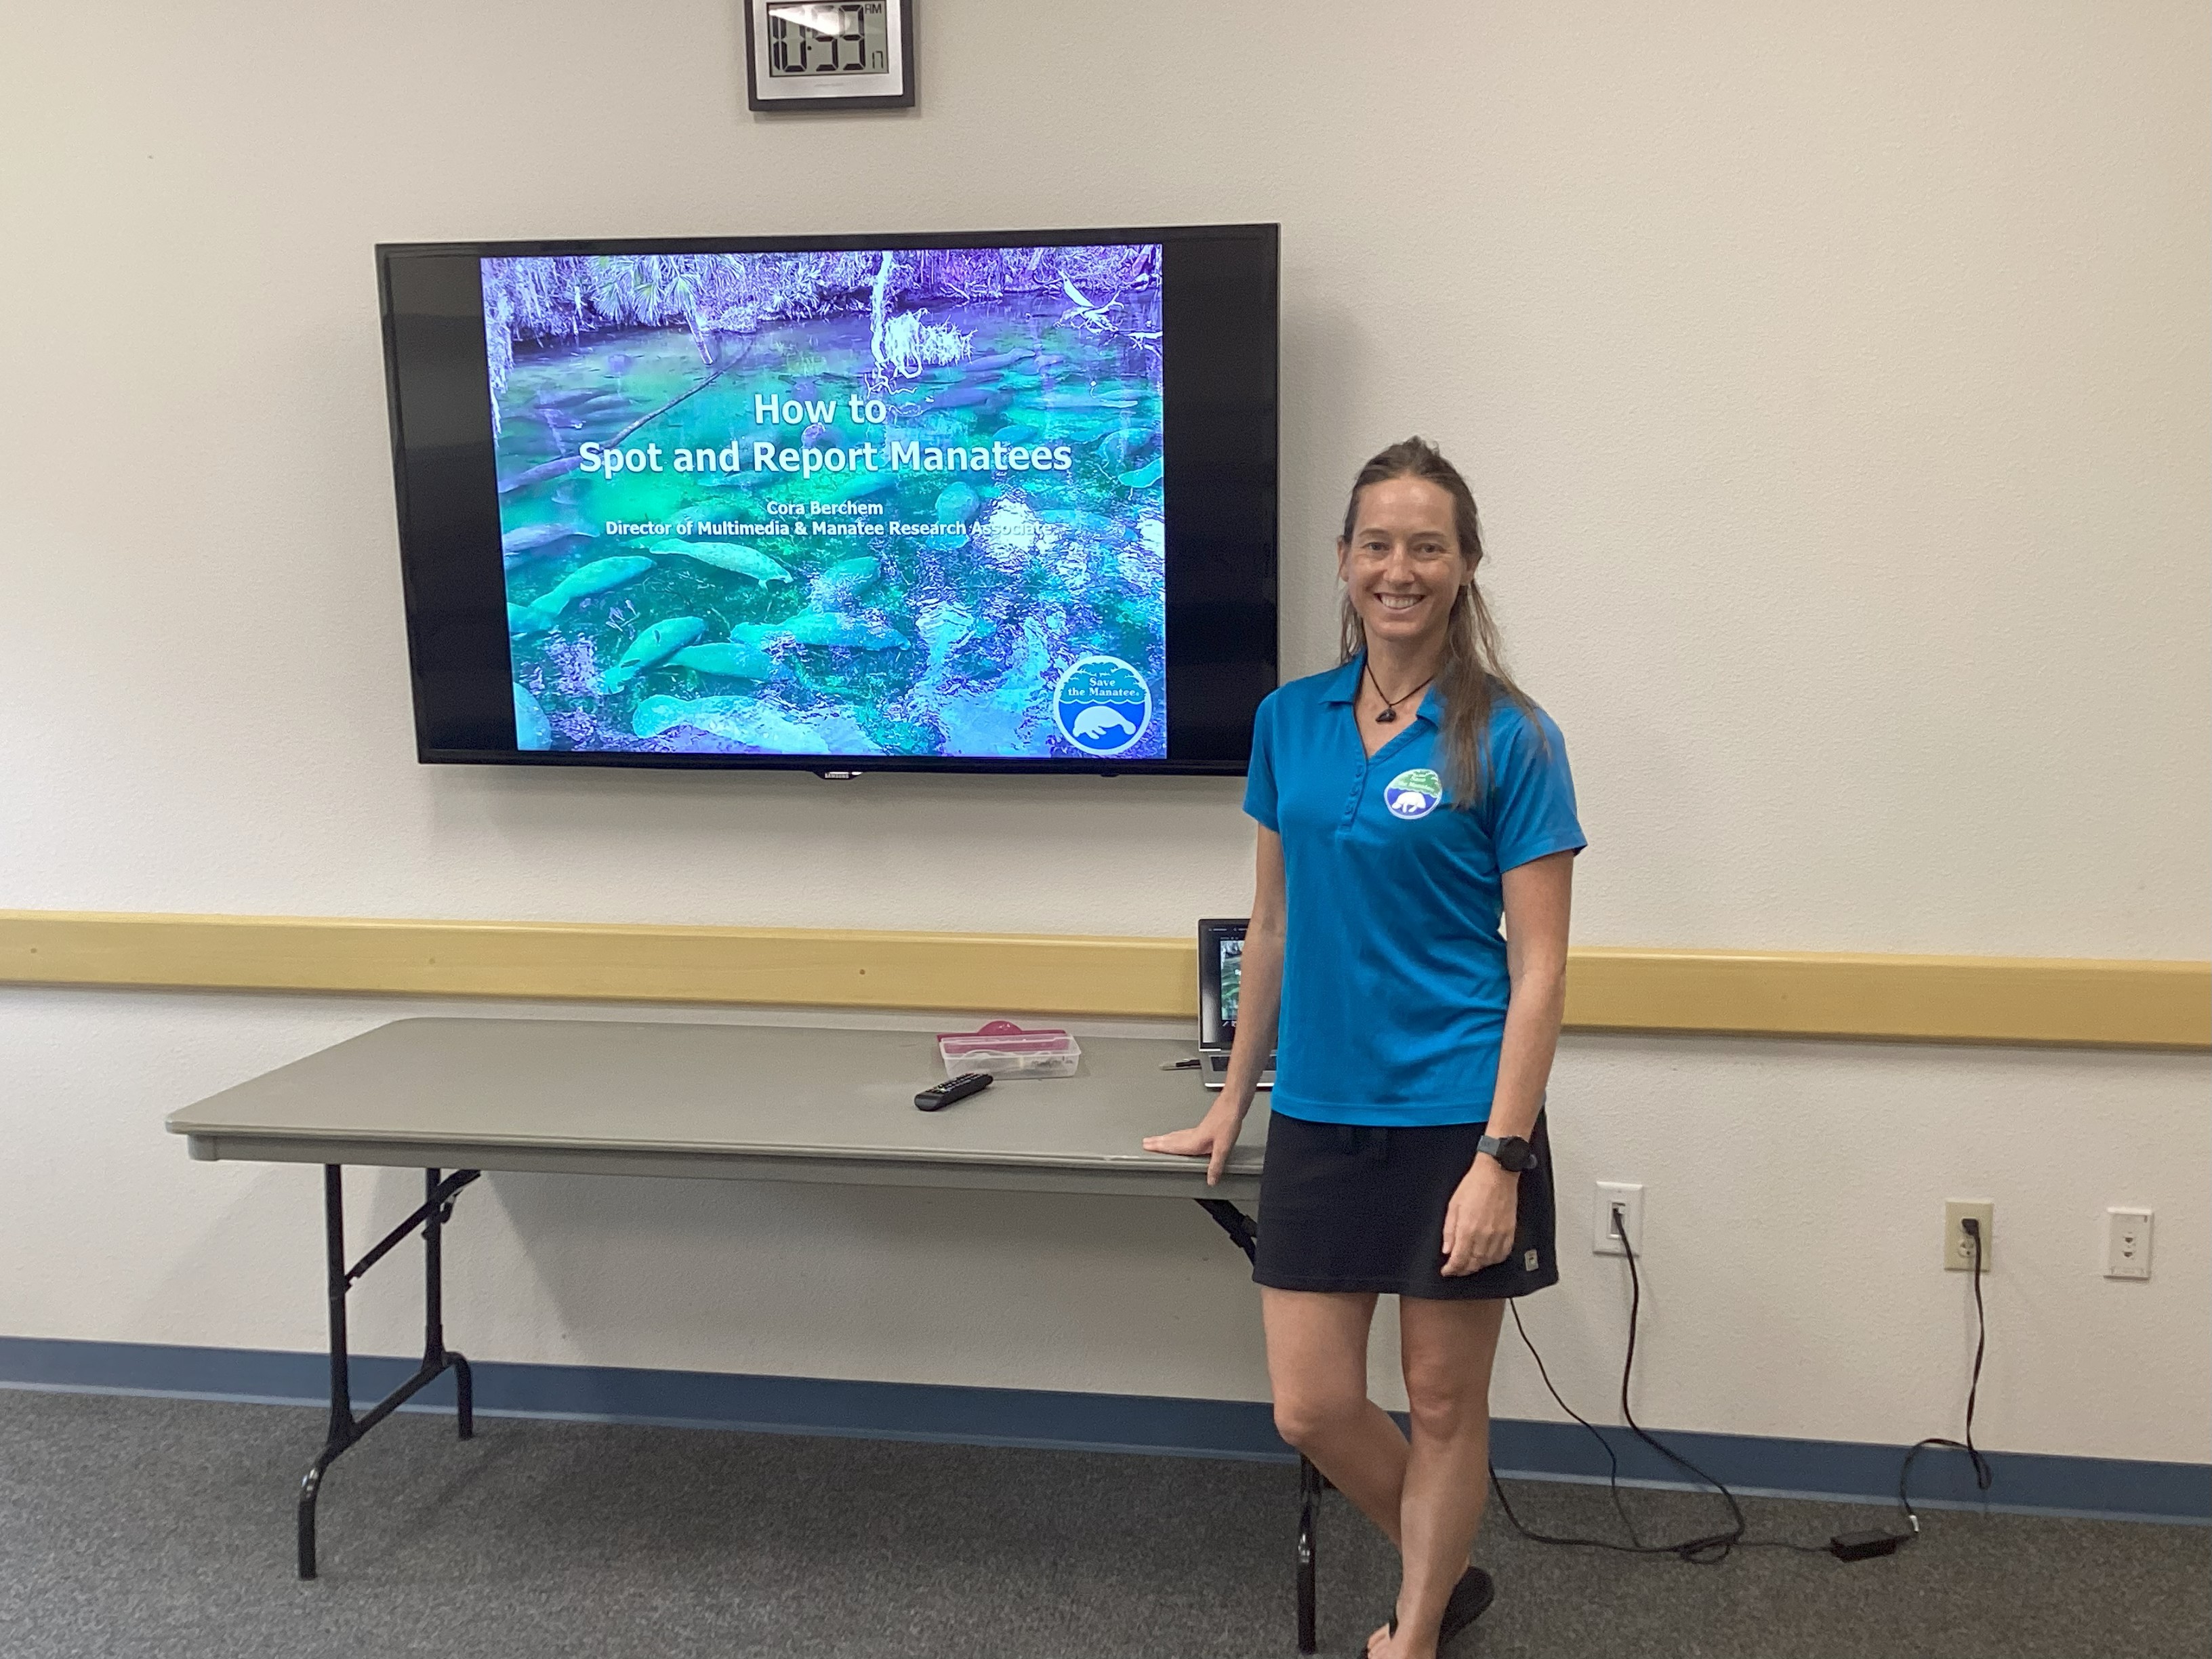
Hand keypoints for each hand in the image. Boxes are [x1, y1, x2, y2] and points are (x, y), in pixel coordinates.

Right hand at [1142, 1108, 1244, 1186]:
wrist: (1233, 1104)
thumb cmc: (1228, 1121)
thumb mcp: (1224, 1146)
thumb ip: (1216, 1165)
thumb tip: (1211, 1180)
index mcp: (1194, 1141)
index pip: (1172, 1146)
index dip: (1159, 1147)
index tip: (1146, 1147)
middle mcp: (1193, 1135)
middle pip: (1171, 1139)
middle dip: (1157, 1142)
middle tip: (1145, 1143)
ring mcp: (1198, 1130)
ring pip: (1177, 1135)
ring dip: (1165, 1138)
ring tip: (1157, 1140)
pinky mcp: (1204, 1127)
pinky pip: (1184, 1133)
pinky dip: (1177, 1135)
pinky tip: (1181, 1136)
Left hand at [1441, 1159, 1518, 1275]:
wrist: (1496, 1174)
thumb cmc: (1474, 1185)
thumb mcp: (1453, 1206)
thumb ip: (1449, 1231)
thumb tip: (1447, 1250)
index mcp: (1467, 1229)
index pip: (1459, 1259)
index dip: (1451, 1269)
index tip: (1447, 1271)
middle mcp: (1484, 1235)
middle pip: (1473, 1263)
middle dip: (1463, 1270)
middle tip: (1456, 1269)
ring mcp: (1499, 1235)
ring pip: (1488, 1262)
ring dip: (1477, 1266)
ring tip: (1470, 1264)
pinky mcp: (1510, 1232)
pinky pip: (1503, 1254)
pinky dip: (1494, 1260)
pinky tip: (1487, 1258)